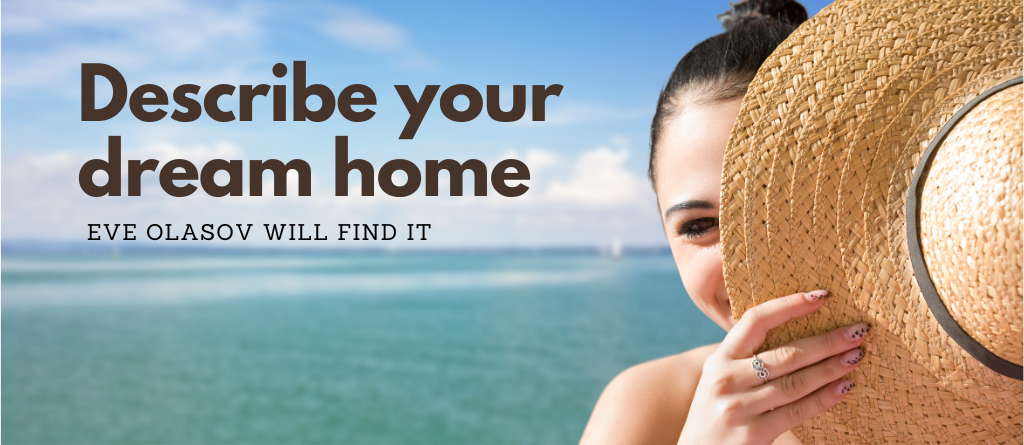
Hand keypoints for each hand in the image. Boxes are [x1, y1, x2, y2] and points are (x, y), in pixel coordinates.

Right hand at [677, 290, 866, 444]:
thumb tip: (802, 335)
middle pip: (785, 354)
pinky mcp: (753, 434)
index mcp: (719, 359)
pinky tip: (844, 387)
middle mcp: (726, 379)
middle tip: (858, 330)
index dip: (789, 305)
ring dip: (831, 368)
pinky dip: (824, 398)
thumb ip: (748, 360)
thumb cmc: (719, 412)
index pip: (756, 320)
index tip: (822, 297)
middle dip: (826, 340)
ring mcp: (739, 408)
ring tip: (856, 356)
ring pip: (796, 383)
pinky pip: (797, 412)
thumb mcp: (722, 380)